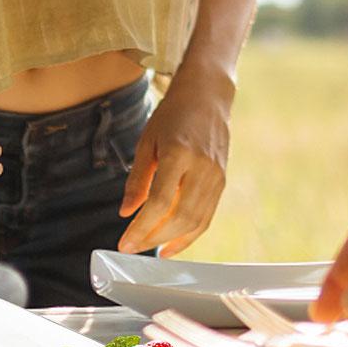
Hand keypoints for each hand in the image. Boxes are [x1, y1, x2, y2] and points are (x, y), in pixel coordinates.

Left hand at [118, 72, 230, 255]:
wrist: (207, 97)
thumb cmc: (173, 115)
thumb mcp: (147, 141)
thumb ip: (138, 179)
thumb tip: (126, 212)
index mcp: (179, 153)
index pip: (159, 202)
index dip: (141, 228)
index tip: (125, 243)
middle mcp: (202, 167)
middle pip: (179, 217)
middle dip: (153, 238)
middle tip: (132, 247)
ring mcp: (216, 176)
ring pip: (195, 222)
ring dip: (170, 241)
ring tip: (149, 249)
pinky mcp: (222, 182)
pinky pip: (206, 216)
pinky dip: (189, 235)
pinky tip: (171, 244)